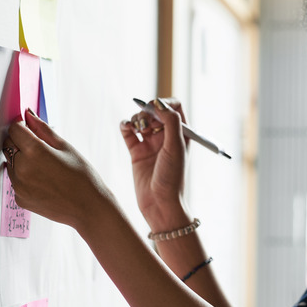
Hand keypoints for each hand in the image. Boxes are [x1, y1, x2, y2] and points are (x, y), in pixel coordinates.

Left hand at [3, 109, 111, 230]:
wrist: (88, 208)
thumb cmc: (82, 177)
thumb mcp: (66, 147)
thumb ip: (43, 130)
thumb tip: (29, 115)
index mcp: (34, 152)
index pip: (14, 129)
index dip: (22, 126)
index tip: (30, 129)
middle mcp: (21, 168)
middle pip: (8, 145)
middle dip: (20, 142)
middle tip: (40, 148)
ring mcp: (18, 185)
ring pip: (10, 163)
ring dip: (21, 160)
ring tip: (45, 167)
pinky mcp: (19, 198)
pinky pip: (15, 181)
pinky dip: (24, 177)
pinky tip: (43, 181)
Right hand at [120, 98, 189, 229]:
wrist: (160, 204)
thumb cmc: (173, 177)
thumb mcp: (176, 147)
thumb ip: (170, 122)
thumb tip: (159, 102)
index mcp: (181, 133)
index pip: (173, 106)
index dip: (163, 103)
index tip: (154, 109)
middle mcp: (166, 136)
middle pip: (155, 111)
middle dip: (147, 111)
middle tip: (145, 122)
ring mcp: (151, 144)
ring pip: (140, 120)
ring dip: (136, 118)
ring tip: (137, 128)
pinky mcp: (136, 152)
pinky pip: (128, 132)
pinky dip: (125, 126)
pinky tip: (126, 127)